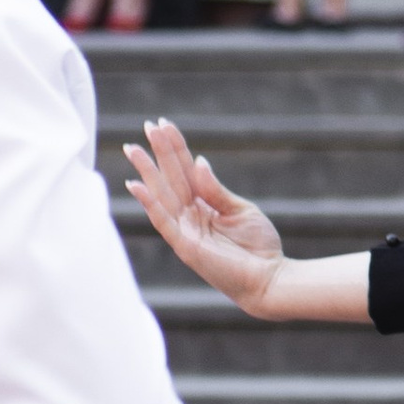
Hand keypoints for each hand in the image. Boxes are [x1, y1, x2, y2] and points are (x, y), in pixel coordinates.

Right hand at [122, 117, 286, 316]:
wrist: (269, 279)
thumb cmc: (257, 247)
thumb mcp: (239, 210)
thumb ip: (216, 189)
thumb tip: (198, 161)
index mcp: (203, 205)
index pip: (184, 171)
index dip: (174, 147)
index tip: (162, 124)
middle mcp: (189, 216)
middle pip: (170, 178)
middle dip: (157, 153)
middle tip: (145, 126)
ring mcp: (185, 231)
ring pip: (161, 196)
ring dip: (147, 172)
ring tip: (133, 149)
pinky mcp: (186, 247)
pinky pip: (164, 222)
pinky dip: (150, 204)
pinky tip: (137, 186)